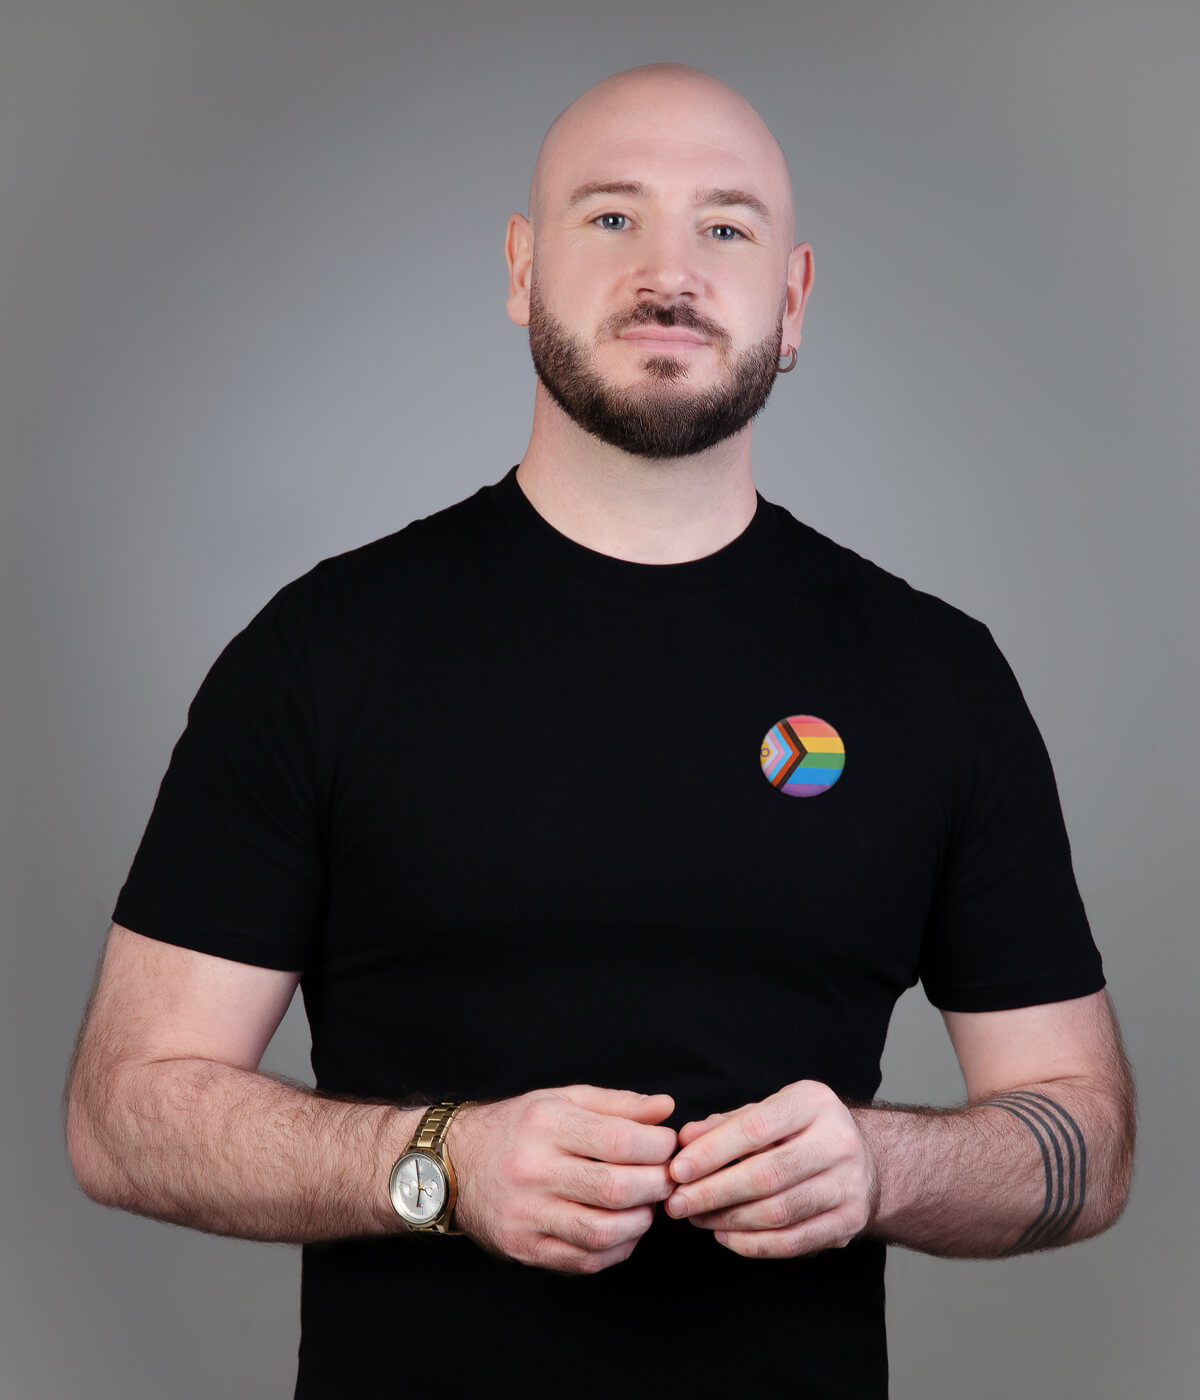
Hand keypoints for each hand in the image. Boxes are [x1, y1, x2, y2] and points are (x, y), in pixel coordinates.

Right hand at [449, 1085, 676, 1273]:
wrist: (455, 1164)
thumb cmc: (518, 1127)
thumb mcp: (562, 1099)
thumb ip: (617, 1104)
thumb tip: (666, 1109)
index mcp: (546, 1124)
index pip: (618, 1141)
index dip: (657, 1147)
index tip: (667, 1146)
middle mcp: (532, 1169)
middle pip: (614, 1189)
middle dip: (656, 1186)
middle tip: (667, 1179)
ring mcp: (525, 1213)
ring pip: (602, 1231)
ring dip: (640, 1222)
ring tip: (646, 1205)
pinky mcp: (523, 1247)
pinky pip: (584, 1260)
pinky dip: (617, 1249)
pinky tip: (624, 1230)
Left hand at [664, 1080, 877, 1257]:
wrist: (866, 1156)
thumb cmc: (801, 1131)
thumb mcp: (769, 1112)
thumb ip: (726, 1124)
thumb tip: (685, 1139)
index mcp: (813, 1103)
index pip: (755, 1128)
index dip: (711, 1152)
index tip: (677, 1170)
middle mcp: (838, 1141)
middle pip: (766, 1175)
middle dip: (713, 1193)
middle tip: (677, 1204)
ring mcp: (849, 1184)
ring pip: (778, 1213)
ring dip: (728, 1220)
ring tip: (697, 1219)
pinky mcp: (851, 1221)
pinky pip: (793, 1242)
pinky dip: (753, 1244)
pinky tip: (725, 1235)